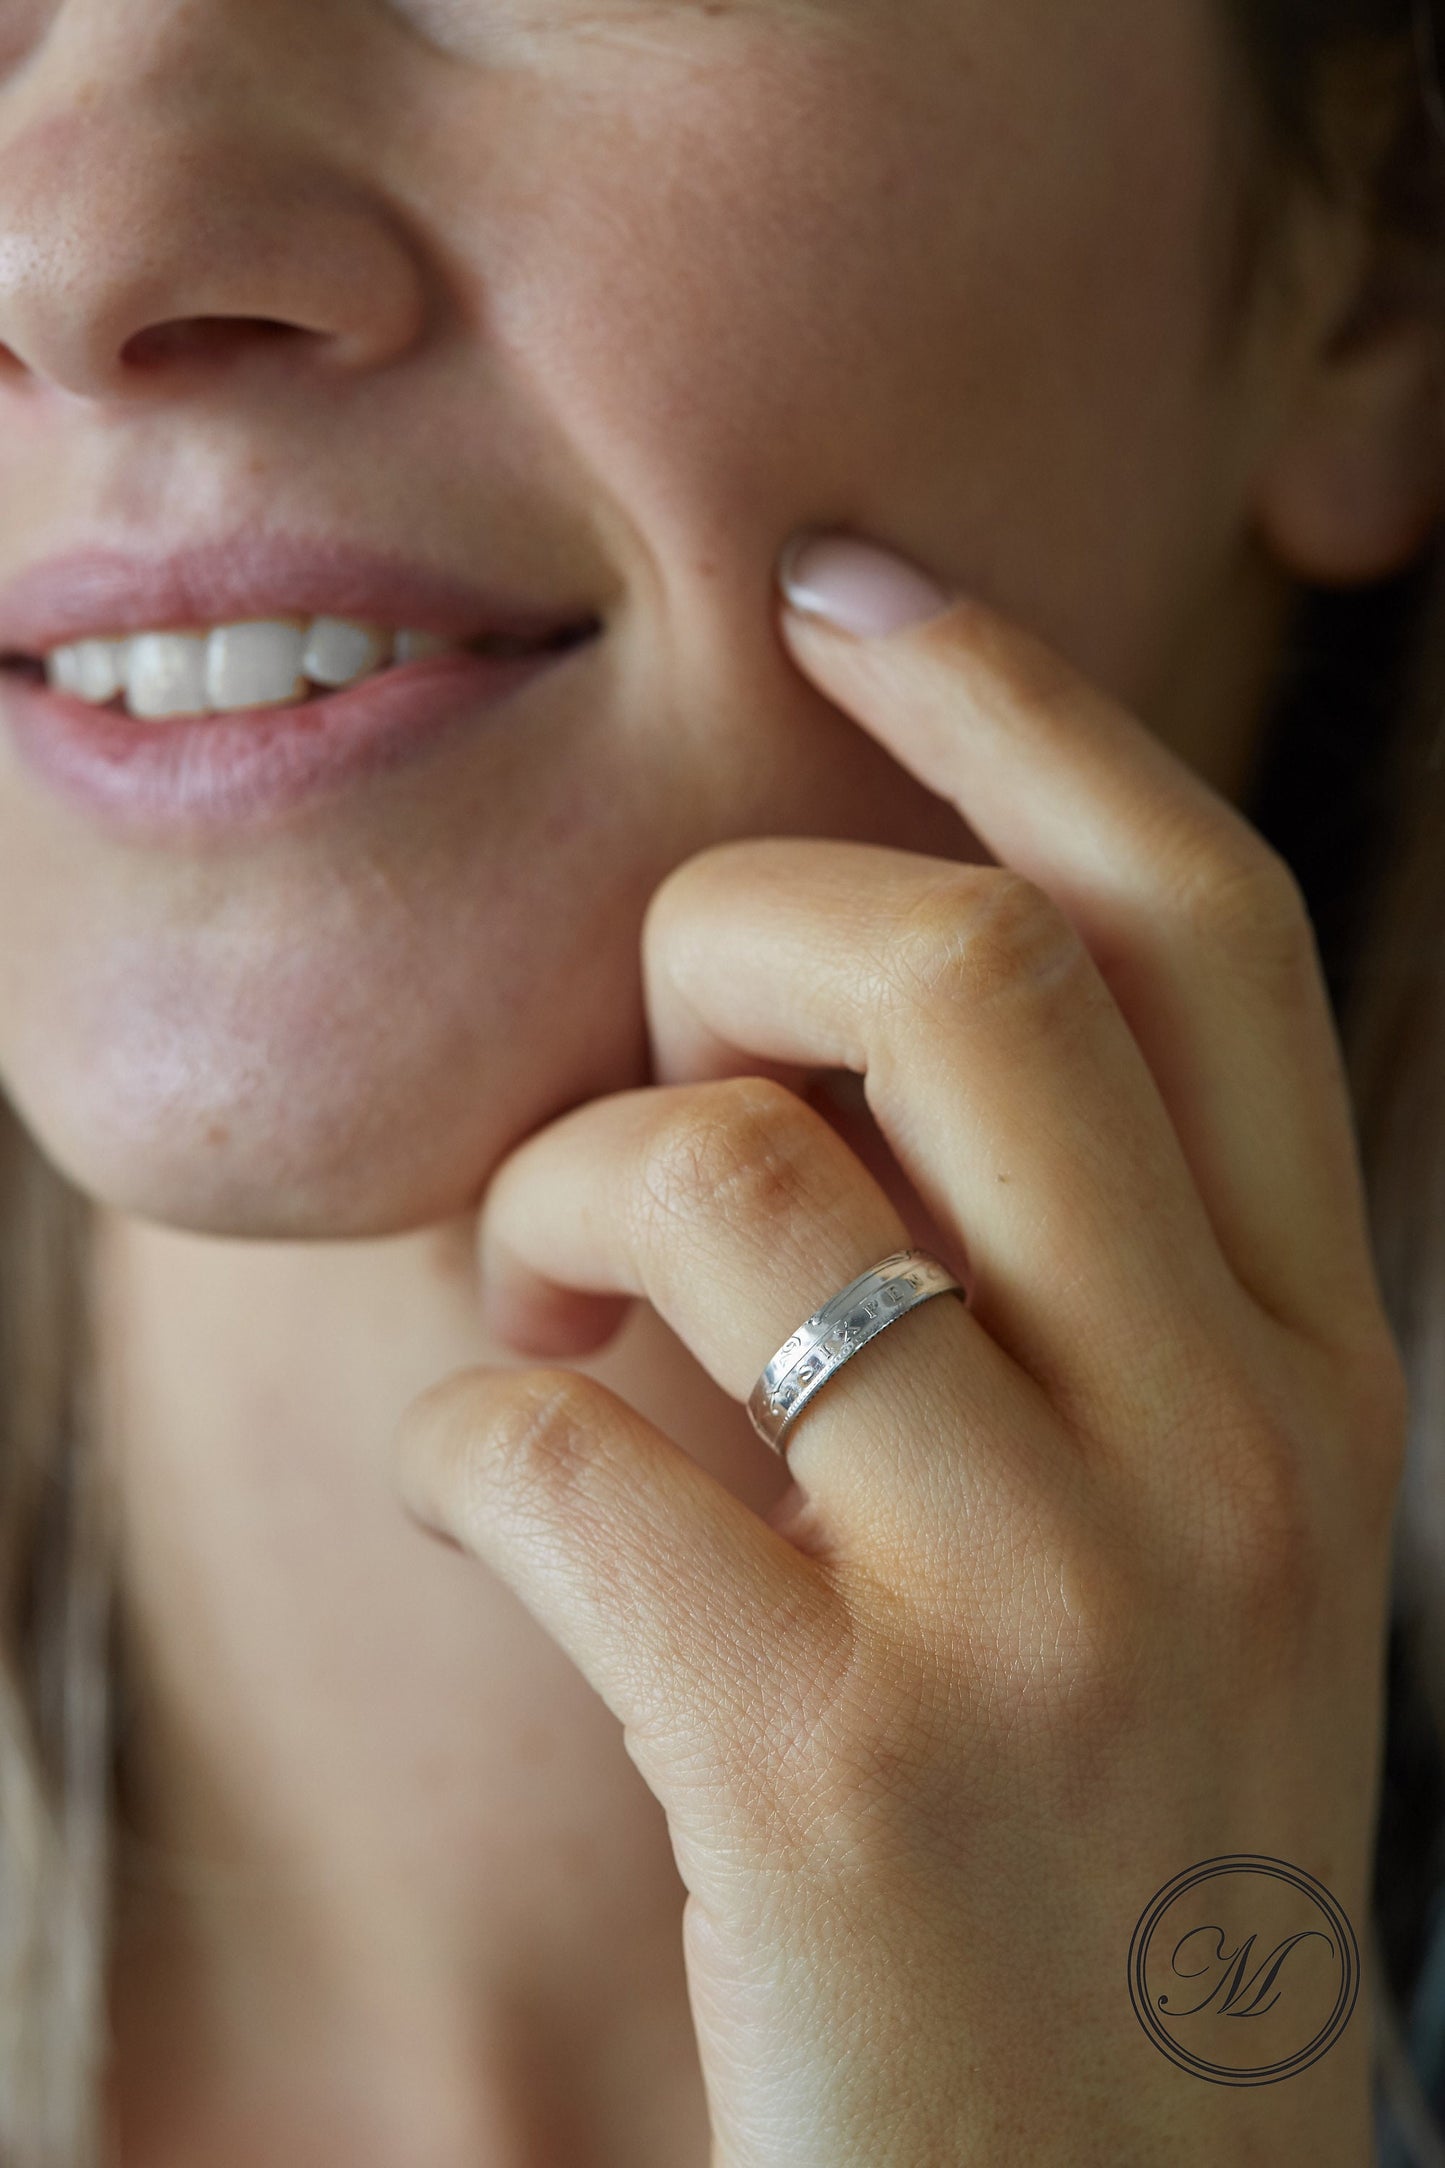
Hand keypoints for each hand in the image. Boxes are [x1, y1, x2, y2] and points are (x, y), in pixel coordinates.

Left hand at [389, 532, 1405, 2166]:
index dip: (1014, 703)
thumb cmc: (1089, 1830)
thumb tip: (776, 1036)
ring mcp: (1047, 1601)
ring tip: (551, 1322)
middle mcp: (1231, 1440)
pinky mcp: (832, 1759)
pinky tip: (501, 1509)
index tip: (852, 579)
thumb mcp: (1170, 1524)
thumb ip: (1063, 1272)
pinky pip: (541, 1441)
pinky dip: (460, 1434)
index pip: (1189, 919)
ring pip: (710, 1179)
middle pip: (947, 967)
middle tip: (658, 1076)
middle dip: (725, 943)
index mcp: (1318, 1358)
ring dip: (552, 1210)